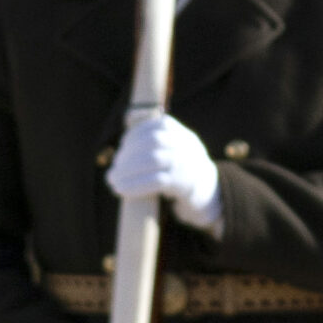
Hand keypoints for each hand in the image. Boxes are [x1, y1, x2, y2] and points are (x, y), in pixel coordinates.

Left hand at [106, 115, 221, 231]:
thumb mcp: (172, 153)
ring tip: (112, 181)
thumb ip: (153, 147)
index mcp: (182, 134)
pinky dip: (135, 185)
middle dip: (128, 155)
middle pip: (152, 142)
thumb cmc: (182, 174)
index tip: (121, 147)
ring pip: (153, 160)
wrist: (210, 196)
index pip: (155, 127)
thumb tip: (121, 152)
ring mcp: (188, 163)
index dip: (134, 136)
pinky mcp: (185, 184)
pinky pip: (157, 182)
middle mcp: (188, 145)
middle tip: (113, 169)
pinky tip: (122, 191)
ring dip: (128, 171)